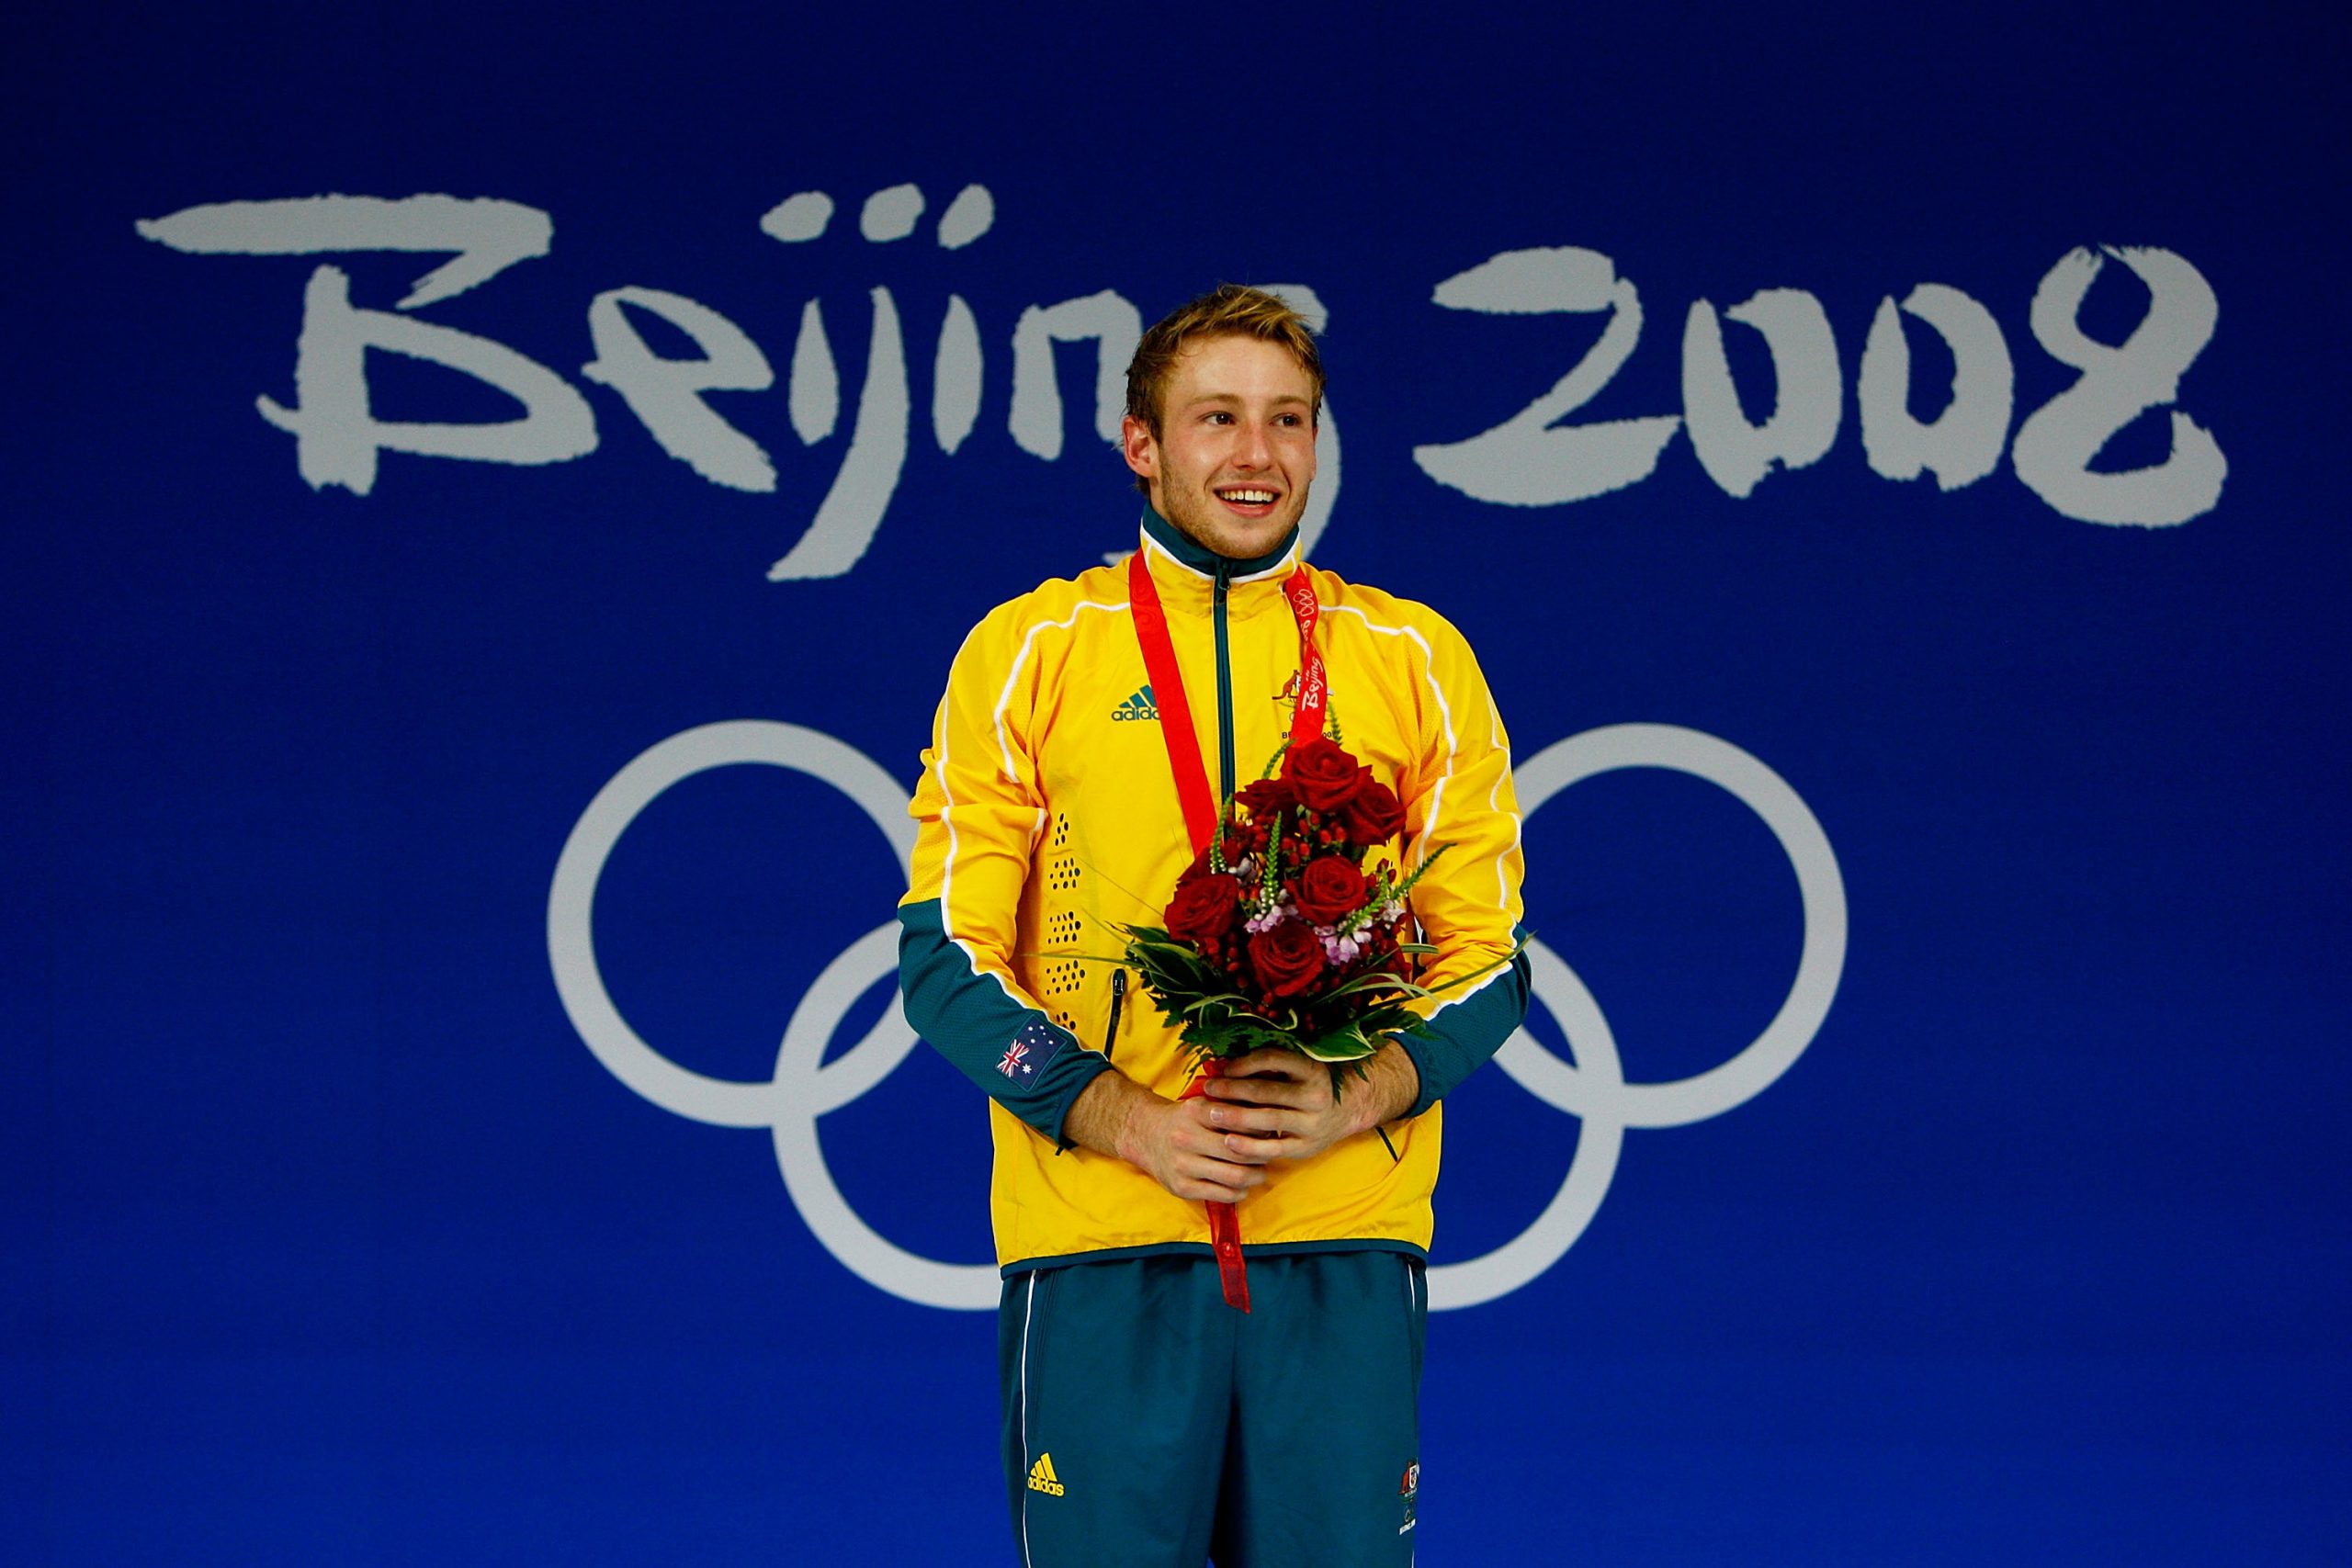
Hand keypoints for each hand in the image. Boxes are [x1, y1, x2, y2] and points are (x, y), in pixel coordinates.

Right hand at [1064, 1071, 1269, 1203]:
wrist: (1145, 1135)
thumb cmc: (1183, 1119)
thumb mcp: (1202, 1105)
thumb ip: (1230, 1108)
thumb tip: (1268, 1118)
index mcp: (1195, 1112)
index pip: (1239, 1122)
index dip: (1260, 1130)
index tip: (1270, 1133)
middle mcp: (1186, 1138)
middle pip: (1240, 1151)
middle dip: (1262, 1155)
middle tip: (1270, 1154)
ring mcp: (1183, 1165)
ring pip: (1235, 1176)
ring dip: (1255, 1175)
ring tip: (1259, 1171)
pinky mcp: (1182, 1187)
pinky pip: (1222, 1195)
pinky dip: (1240, 1191)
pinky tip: (1243, 1185)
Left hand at [1200, 1046, 1400, 1163]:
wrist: (1346, 1112)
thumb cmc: (1310, 1085)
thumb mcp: (1299, 1069)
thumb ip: (1271, 1066)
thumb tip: (1225, 1064)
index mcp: (1312, 1069)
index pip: (1274, 1059)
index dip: (1245, 1063)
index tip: (1224, 1068)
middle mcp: (1315, 1095)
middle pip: (1266, 1090)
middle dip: (1233, 1090)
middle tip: (1208, 1089)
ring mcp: (1311, 1123)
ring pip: (1268, 1119)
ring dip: (1236, 1117)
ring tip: (1211, 1114)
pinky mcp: (1305, 1147)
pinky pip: (1273, 1148)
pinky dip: (1249, 1146)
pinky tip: (1229, 1142)